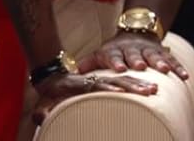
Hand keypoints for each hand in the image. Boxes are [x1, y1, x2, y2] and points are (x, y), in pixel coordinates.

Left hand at [31, 71, 157, 125]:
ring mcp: (102, 79)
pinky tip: (153, 88)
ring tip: (155, 89)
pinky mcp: (108, 82)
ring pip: (124, 80)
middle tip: (149, 91)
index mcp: (81, 85)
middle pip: (116, 81)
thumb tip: (39, 118)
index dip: (107, 88)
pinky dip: (139, 83)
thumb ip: (43, 110)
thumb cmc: (52, 93)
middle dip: (132, 85)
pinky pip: (126, 81)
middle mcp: (94, 80)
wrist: (53, 76)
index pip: (97, 85)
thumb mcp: (45, 102)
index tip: (118, 91)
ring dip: (139, 84)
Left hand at [77, 33, 189, 79]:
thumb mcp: (101, 53)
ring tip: (164, 70)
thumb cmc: (115, 50)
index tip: (119, 68)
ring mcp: (148, 50)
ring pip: (154, 55)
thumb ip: (89, 62)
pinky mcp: (162, 53)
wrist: (136, 31)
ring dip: (159, 62)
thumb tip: (75, 71)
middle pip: (134, 54)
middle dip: (137, 60)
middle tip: (140, 66)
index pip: (113, 55)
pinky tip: (184, 77)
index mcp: (116, 50)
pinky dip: (178, 67)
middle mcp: (132, 49)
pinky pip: (171, 59)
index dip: (115, 61)